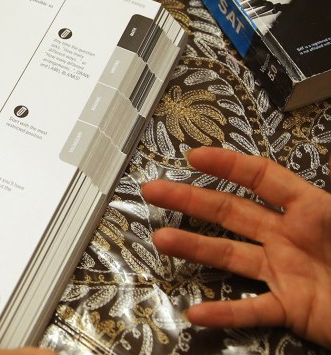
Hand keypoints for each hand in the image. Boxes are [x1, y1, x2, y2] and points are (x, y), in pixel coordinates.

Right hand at [142, 147, 330, 348]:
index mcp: (312, 209)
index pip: (260, 178)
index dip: (227, 165)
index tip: (195, 155)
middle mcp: (290, 237)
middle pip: (230, 212)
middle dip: (190, 198)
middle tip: (155, 189)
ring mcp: (286, 271)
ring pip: (230, 255)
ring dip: (194, 247)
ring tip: (163, 239)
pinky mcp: (290, 307)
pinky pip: (251, 308)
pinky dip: (224, 311)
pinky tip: (198, 312)